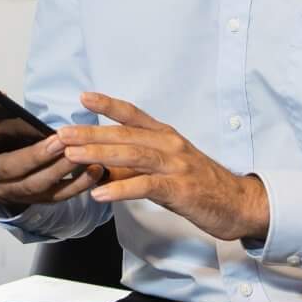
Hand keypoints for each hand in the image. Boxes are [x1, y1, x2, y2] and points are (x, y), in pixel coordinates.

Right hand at [0, 116, 101, 214]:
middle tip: (59, 141)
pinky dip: (78, 184)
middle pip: (8, 168)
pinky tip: (94, 170)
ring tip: (79, 154)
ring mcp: (13, 191)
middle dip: (34, 155)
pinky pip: (58, 196)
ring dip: (59, 170)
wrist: (4, 171)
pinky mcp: (36, 200)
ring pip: (35, 185)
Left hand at [61, 92, 269, 245]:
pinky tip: (99, 193)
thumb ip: (140, 163)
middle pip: (125, 135)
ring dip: (99, 155)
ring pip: (133, 156)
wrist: (239, 204)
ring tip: (73, 157)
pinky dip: (120, 189)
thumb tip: (104, 164)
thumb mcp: (169, 167)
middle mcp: (171, 145)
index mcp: (167, 136)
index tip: (84, 97)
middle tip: (62, 134)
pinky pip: (145, 186)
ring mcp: (176, 166)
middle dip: (90, 134)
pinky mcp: (180, 189)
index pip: (134, 115)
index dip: (108, 105)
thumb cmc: (202, 186)